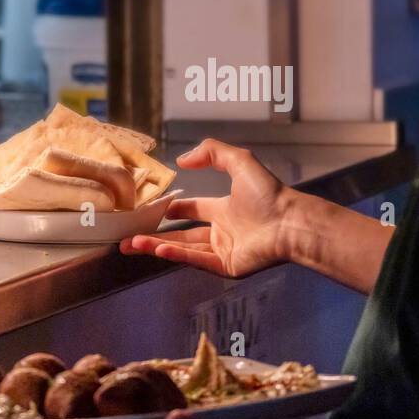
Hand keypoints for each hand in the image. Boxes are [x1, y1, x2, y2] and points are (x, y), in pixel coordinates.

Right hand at [119, 139, 293, 277]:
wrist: (290, 222)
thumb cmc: (270, 193)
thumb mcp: (240, 160)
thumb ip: (212, 152)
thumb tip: (182, 160)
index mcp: (224, 209)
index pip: (192, 210)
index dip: (172, 209)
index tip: (151, 209)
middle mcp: (222, 230)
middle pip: (181, 234)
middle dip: (154, 236)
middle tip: (128, 237)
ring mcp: (223, 250)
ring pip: (183, 249)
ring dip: (157, 246)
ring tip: (131, 245)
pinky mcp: (227, 266)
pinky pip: (197, 260)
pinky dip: (177, 255)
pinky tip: (158, 249)